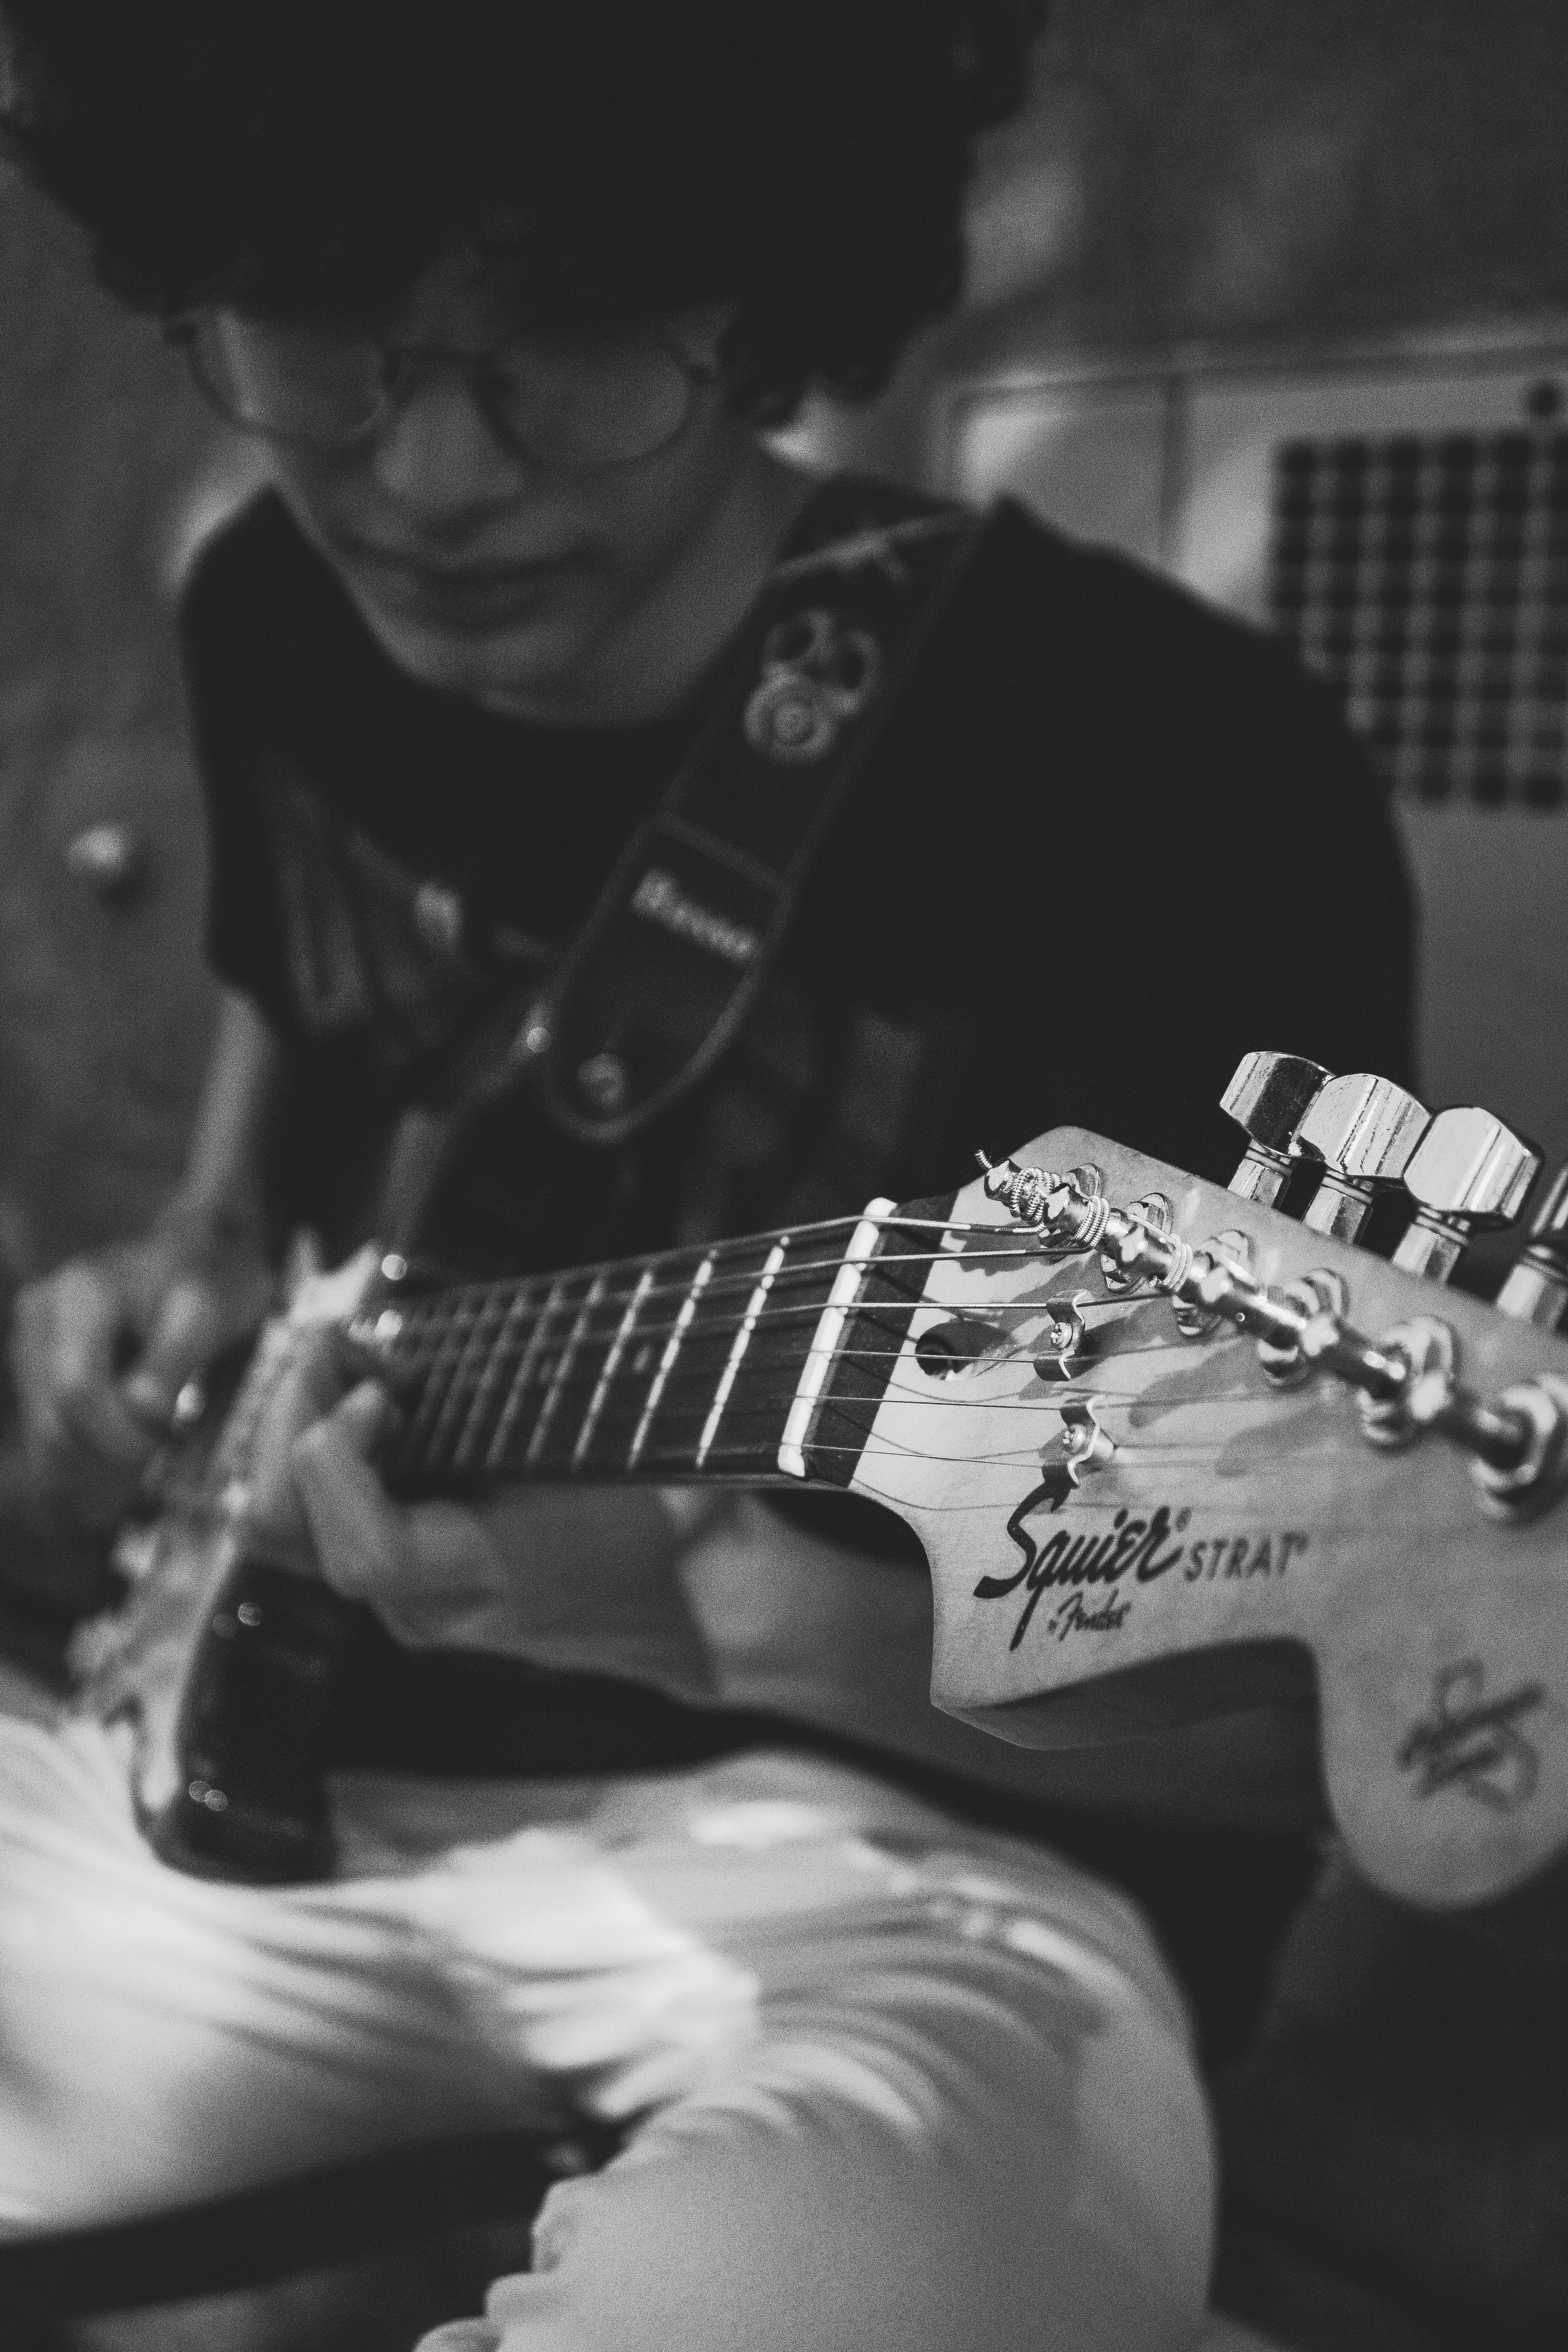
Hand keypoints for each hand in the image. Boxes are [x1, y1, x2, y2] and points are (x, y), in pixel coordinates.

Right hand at [8, 1211, 272, 1529]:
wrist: (193, 1261)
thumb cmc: (206, 1283)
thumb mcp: (205, 1314)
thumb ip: (172, 1360)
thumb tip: (141, 1409)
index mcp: (81, 1293)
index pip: (75, 1388)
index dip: (115, 1434)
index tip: (161, 1448)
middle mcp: (40, 1315)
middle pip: (54, 1422)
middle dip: (110, 1451)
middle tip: (164, 1445)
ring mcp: (29, 1344)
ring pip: (47, 1437)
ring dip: (100, 1457)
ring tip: (153, 1437)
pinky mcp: (32, 1372)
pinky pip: (48, 1436)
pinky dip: (88, 1452)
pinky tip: (128, 1437)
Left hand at [260, 1364, 718, 1696]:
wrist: (688, 1604)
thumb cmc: (661, 1519)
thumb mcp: (612, 1448)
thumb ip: (523, 1405)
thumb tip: (425, 1336)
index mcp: (487, 1579)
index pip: (367, 1554)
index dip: (345, 1460)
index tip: (384, 1389)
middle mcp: (426, 1607)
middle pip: (282, 1534)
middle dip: (288, 1418)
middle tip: (335, 1345)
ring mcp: (405, 1601)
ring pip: (282, 1527)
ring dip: (289, 1430)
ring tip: (338, 1363)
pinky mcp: (402, 1584)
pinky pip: (313, 1520)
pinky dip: (314, 1451)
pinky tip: (358, 1400)